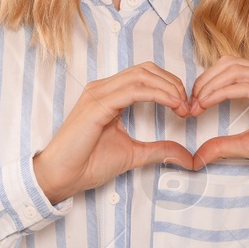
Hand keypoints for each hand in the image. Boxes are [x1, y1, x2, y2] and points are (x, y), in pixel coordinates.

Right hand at [32, 62, 196, 204]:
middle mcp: (102, 88)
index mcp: (109, 94)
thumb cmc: (87, 163)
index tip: (187, 108)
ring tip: (182, 105)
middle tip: (188, 106)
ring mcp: (97, 94)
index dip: (171, 86)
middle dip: (173, 84)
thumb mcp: (133, 154)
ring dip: (168, 88)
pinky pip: (131, 91)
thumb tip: (186, 156)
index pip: (146, 76)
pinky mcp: (96, 106)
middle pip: (146, 70)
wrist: (61, 177)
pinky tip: (172, 104)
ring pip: (141, 76)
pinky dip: (156, 94)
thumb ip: (159, 150)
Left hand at [181, 55, 248, 177]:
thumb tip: (198, 155)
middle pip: (228, 64)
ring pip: (234, 70)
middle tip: (189, 104)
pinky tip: (208, 104)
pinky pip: (246, 86)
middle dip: (204, 81)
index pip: (230, 68)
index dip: (206, 82)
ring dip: (209, 86)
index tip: (192, 105)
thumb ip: (225, 145)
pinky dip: (222, 93)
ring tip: (196, 104)